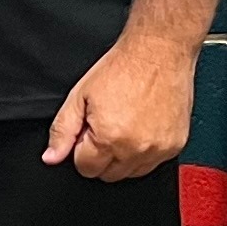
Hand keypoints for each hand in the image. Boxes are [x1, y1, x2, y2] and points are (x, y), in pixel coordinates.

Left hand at [44, 30, 197, 181]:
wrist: (159, 51)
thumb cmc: (123, 68)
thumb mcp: (80, 96)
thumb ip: (62, 131)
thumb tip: (51, 157)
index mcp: (109, 138)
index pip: (85, 168)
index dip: (82, 149)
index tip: (89, 131)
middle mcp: (136, 148)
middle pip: (108, 174)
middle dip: (102, 155)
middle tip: (106, 125)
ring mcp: (158, 149)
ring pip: (131, 172)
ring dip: (124, 156)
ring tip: (125, 124)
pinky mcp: (175, 146)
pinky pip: (153, 163)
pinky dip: (145, 151)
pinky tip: (142, 126)